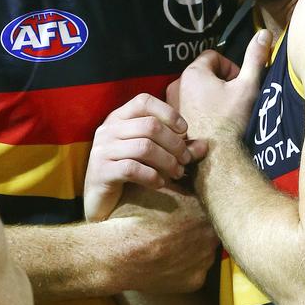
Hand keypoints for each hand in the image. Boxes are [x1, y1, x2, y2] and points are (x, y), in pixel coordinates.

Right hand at [84, 94, 206, 221]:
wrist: (100, 203)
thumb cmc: (129, 174)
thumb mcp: (153, 156)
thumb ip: (176, 148)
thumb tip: (204, 146)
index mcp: (119, 118)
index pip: (144, 101)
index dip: (168, 112)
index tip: (185, 130)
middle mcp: (107, 129)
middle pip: (150, 126)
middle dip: (174, 143)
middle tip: (186, 160)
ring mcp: (101, 150)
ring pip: (144, 147)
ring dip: (167, 161)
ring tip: (178, 173)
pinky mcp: (100, 172)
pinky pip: (132, 169)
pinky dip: (151, 176)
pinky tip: (160, 183)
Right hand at [110, 184, 218, 292]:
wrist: (119, 253)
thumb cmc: (133, 216)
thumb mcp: (153, 186)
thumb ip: (174, 176)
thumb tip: (186, 161)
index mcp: (203, 208)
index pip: (207, 202)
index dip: (196, 201)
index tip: (185, 203)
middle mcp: (210, 235)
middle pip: (209, 226)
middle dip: (197, 223)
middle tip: (177, 223)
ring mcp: (205, 260)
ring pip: (204, 248)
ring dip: (193, 244)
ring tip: (170, 241)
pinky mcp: (196, 281)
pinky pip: (195, 270)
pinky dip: (185, 265)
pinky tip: (168, 259)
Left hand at [168, 31, 270, 140]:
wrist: (216, 159)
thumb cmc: (231, 121)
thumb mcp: (248, 86)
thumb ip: (256, 58)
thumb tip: (265, 33)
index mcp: (192, 72)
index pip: (214, 57)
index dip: (231, 68)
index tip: (239, 84)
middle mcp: (176, 85)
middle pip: (203, 73)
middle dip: (220, 82)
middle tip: (233, 100)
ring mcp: (171, 104)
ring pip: (195, 91)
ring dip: (210, 97)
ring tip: (223, 114)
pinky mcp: (171, 121)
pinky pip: (187, 106)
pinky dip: (199, 110)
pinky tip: (211, 125)